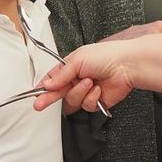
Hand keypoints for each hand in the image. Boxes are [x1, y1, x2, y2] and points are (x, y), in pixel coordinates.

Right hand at [33, 24, 161, 113]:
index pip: (53, 79)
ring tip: (89, 82)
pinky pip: (87, 106)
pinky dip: (92, 97)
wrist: (126, 66)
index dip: (44, 87)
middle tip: (40, 104)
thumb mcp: (78, 60)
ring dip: (79, 92)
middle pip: (59, 93)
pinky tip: (99, 89)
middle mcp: (78, 80)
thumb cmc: (106, 56)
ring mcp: (87, 92)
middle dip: (48, 98)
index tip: (35, 94)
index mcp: (71, 67)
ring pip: (72, 101)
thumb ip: (61, 74)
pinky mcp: (96, 102)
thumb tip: (48, 84)